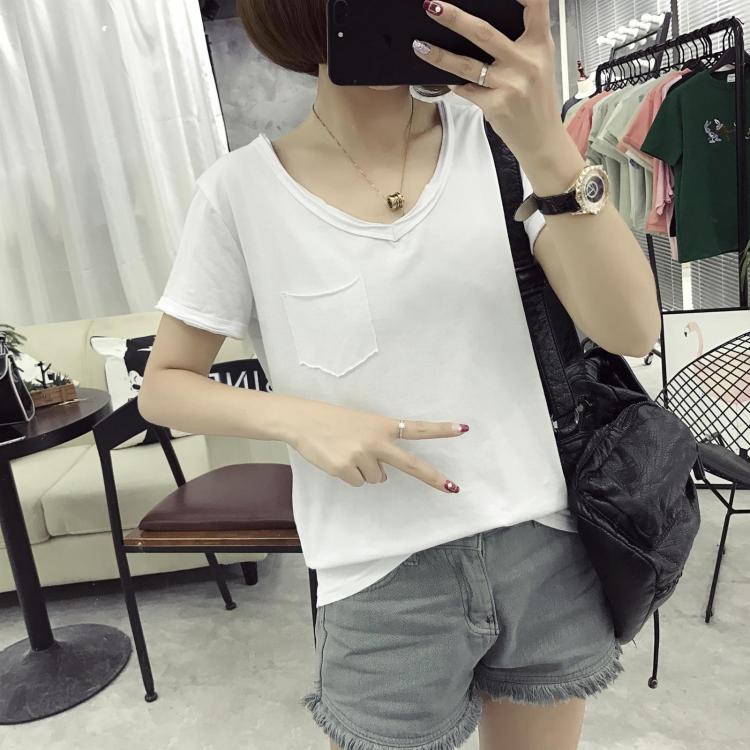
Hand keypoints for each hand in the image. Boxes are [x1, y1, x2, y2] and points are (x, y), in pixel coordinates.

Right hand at [284, 397, 467, 492]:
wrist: (303, 421)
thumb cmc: (333, 421)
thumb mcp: (362, 424)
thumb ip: (379, 443)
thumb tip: (386, 473)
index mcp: (383, 425)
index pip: (417, 428)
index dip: (440, 429)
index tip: (463, 429)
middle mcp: (377, 441)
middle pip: (411, 464)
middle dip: (433, 477)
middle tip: (453, 489)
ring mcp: (362, 456)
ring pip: (377, 478)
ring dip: (365, 470)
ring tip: (347, 452)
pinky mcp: (346, 469)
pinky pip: (358, 482)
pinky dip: (349, 475)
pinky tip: (338, 459)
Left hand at [413, 0, 566, 165]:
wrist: (541, 138)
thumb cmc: (537, 100)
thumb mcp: (539, 64)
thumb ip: (520, 43)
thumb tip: (479, 27)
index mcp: (540, 45)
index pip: (535, 5)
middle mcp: (526, 62)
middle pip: (484, 32)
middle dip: (454, 18)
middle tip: (432, 6)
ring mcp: (510, 84)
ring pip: (467, 64)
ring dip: (439, 54)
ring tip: (420, 45)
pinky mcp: (495, 105)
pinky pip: (466, 89)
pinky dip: (453, 83)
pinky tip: (444, 78)